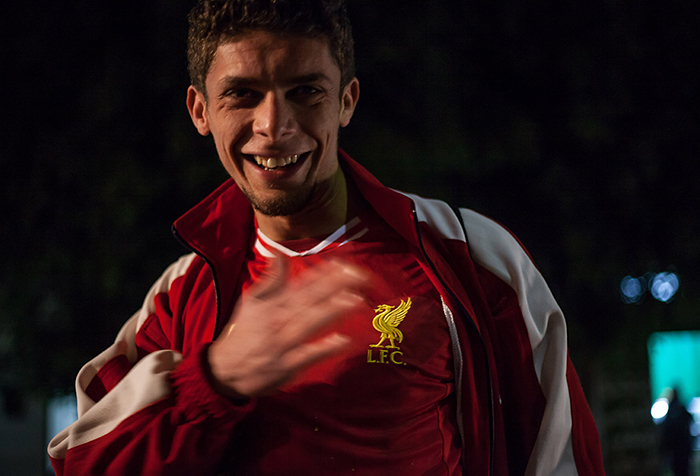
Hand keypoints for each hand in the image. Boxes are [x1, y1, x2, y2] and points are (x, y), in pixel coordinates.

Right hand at [208, 258, 365, 398]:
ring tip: (355, 300)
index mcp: (272, 304)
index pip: (302, 284)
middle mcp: (277, 320)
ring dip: (331, 311)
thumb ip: (270, 278)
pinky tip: (343, 340)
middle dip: (335, 286)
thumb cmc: (243, 333)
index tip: (344, 264)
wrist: (223, 371)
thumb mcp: (251, 301)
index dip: (324, 273)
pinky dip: (324, 348)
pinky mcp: (285, 366)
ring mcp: (282, 343)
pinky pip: (307, 355)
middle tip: (360, 276)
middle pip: (309, 299)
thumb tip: (279, 253)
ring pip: (309, 323)